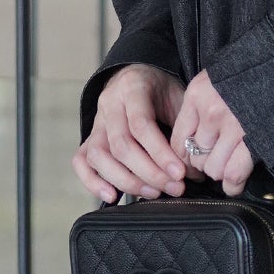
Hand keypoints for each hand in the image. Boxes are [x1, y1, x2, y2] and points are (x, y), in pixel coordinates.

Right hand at [72, 63, 188, 202]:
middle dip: (149, 173)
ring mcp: (96, 121)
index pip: (141, 125)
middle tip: (174, 187)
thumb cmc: (163, 90)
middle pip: (121, 145)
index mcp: (133, 88)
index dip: (160, 153)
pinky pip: (81, 161)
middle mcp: (109, 104)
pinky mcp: (89, 137)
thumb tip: (193, 168)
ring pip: (98, 156)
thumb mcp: (179, 96)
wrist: (140, 76)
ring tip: (153, 193)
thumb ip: (182, 127)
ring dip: (126, 181)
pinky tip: (112, 197)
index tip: (179, 173)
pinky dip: (93, 182)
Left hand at [168, 68, 255, 197]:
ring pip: (213, 169)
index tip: (195, 159)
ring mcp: (233, 127)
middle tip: (217, 160)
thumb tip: (191, 140)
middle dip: (205, 164)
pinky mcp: (253, 139)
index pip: (178, 140)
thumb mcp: (215, 80)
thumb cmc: (250, 74)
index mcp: (197, 96)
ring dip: (221, 172)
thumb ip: (200, 105)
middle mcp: (211, 112)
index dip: (186, 157)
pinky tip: (234, 184)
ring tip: (229, 165)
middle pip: (195, 158)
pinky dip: (233, 185)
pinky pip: (234, 174)